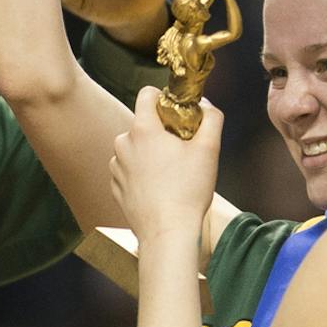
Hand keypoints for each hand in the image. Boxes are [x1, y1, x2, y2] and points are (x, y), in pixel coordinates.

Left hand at [110, 87, 222, 251]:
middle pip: (142, 123)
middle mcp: (123, 143)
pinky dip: (141, 173)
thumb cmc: (189, 191)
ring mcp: (116, 166)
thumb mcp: (209, 149)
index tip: (178, 113)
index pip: (146, 94)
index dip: (164, 98)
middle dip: (161, 131)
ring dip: (149, 153)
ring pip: (134, 148)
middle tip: (181, 150)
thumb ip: (211, 118)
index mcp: (143, 129)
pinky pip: (128, 169)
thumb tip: (207, 105)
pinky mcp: (115, 186)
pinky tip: (159, 189)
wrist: (167, 232)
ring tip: (171, 174)